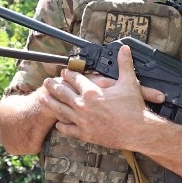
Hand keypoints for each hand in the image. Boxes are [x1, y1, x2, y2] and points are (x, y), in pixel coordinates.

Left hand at [41, 45, 163, 147]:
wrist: (138, 132)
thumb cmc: (134, 108)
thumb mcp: (129, 82)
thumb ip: (124, 64)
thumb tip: (124, 48)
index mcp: (92, 92)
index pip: (75, 79)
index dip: (68, 74)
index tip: (64, 71)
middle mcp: (83, 105)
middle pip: (63, 93)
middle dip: (53, 86)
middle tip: (47, 82)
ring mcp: (82, 121)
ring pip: (61, 110)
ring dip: (51, 103)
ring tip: (43, 98)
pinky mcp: (85, 134)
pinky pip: (69, 129)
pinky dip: (62, 125)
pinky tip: (58, 123)